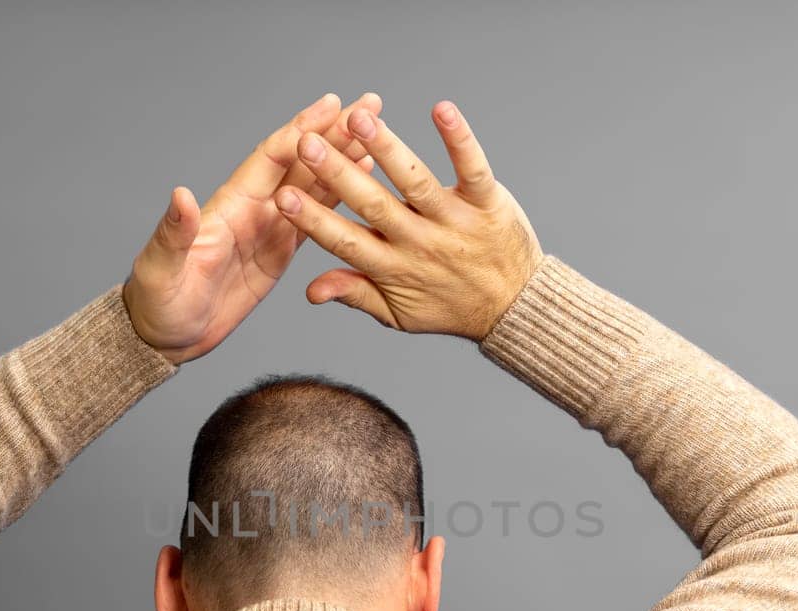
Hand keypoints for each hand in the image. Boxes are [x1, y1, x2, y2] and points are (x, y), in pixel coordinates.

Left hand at [122, 92, 381, 364]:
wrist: (165, 334)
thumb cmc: (157, 302)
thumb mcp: (161, 268)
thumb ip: (175, 232)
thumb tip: (181, 196)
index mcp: (230, 206)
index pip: (272, 159)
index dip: (302, 132)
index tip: (333, 108)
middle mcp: (253, 209)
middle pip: (301, 162)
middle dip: (334, 133)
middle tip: (369, 103)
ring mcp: (269, 228)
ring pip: (314, 185)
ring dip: (344, 159)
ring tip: (377, 135)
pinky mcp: (279, 251)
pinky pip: (317, 218)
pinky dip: (341, 198)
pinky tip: (364, 183)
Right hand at [271, 100, 543, 340]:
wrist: (515, 307)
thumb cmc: (451, 307)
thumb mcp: (399, 315)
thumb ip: (355, 294)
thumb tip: (310, 290)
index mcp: (393, 268)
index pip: (345, 241)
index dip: (313, 220)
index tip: (283, 196)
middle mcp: (421, 243)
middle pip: (373, 204)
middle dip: (338, 173)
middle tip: (308, 143)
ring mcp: (454, 221)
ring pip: (416, 181)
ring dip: (388, 148)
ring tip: (360, 119)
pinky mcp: (486, 202)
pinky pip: (472, 167)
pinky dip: (458, 138)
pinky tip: (441, 109)